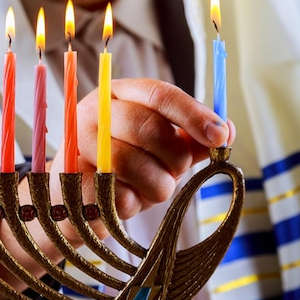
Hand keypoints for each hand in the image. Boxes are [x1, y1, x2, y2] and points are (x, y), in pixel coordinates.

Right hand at [0, 78, 234, 293]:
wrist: (75, 202)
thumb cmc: (123, 171)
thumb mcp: (160, 151)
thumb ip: (190, 140)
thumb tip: (229, 130)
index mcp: (118, 94)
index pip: (159, 94)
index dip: (193, 114)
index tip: (220, 136)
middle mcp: (94, 111)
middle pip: (148, 127)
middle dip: (175, 158)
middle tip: (177, 172)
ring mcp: (77, 144)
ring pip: (134, 164)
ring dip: (156, 186)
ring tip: (149, 189)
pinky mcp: (71, 180)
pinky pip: (118, 195)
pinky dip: (132, 205)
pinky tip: (123, 200)